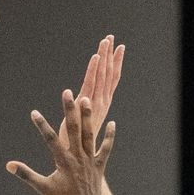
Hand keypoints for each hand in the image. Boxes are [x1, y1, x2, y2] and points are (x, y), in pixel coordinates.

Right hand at [6, 91, 114, 194]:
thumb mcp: (41, 188)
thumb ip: (26, 174)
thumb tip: (8, 165)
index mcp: (63, 161)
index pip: (50, 139)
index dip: (41, 125)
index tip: (33, 112)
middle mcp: (77, 158)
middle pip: (73, 129)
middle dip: (69, 110)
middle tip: (67, 92)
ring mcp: (90, 161)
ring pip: (89, 134)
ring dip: (88, 117)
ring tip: (87, 99)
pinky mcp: (99, 166)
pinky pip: (106, 149)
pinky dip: (109, 137)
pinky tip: (112, 123)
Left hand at [58, 35, 123, 149]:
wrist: (74, 156)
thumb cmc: (77, 140)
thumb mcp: (83, 121)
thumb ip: (86, 107)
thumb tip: (84, 96)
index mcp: (103, 103)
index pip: (112, 78)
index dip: (116, 62)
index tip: (119, 47)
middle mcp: (102, 102)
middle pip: (109, 73)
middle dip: (110, 54)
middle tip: (111, 37)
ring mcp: (95, 103)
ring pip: (102, 76)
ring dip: (104, 57)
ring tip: (106, 41)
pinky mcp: (85, 104)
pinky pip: (90, 83)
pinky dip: (94, 70)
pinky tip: (96, 57)